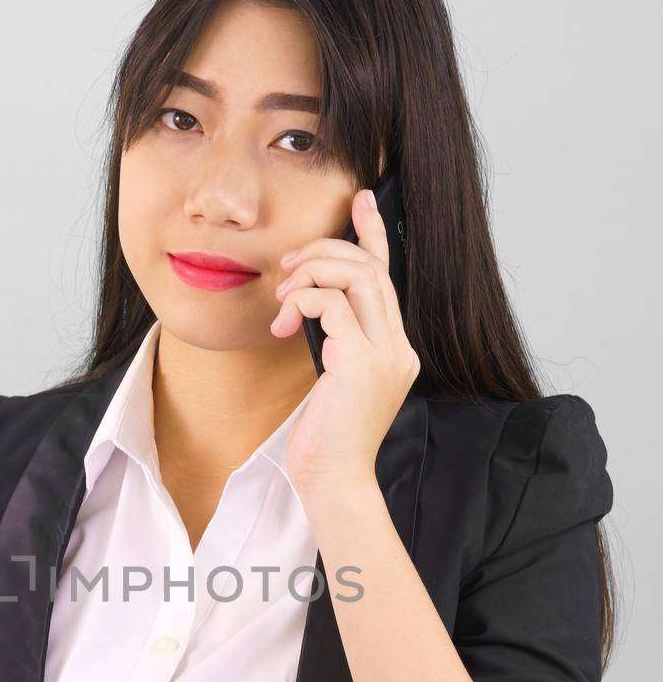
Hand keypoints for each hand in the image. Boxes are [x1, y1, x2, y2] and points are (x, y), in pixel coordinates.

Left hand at [270, 188, 419, 506]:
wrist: (333, 482)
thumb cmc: (326, 440)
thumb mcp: (333, 381)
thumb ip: (336, 341)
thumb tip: (312, 304)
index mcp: (396, 348)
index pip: (389, 277)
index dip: (375, 233)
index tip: (362, 200)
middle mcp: (398, 347)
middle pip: (370, 268)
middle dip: (326, 252)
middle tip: (289, 267)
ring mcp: (384, 355)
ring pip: (355, 277)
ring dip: (310, 275)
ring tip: (283, 300)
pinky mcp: (360, 363)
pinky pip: (330, 304)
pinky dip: (301, 302)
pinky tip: (282, 326)